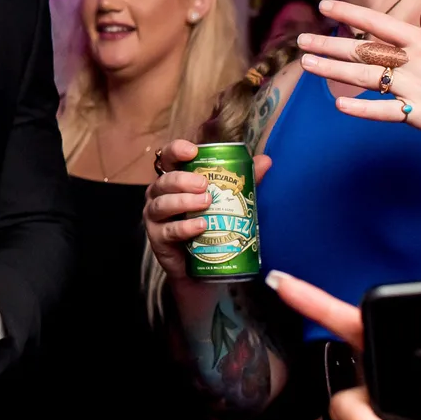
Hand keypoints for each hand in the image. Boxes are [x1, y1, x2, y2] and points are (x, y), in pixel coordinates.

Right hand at [143, 139, 272, 283]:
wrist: (200, 268)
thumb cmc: (210, 227)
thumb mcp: (228, 201)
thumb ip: (243, 181)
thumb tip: (265, 160)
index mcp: (174, 180)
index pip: (168, 158)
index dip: (176, 150)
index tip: (193, 151)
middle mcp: (159, 195)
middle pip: (164, 181)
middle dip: (183, 180)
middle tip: (204, 184)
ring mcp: (155, 217)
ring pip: (162, 204)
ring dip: (184, 201)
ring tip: (206, 202)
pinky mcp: (157, 239)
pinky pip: (168, 231)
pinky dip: (184, 227)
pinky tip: (200, 226)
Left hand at [296, 0, 420, 146]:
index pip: (377, 21)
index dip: (348, 12)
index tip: (323, 6)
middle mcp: (415, 61)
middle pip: (362, 49)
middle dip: (328, 44)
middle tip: (300, 42)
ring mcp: (415, 88)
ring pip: (364, 77)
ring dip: (332, 70)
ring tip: (307, 65)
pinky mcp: (420, 116)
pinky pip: (384, 111)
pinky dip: (360, 108)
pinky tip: (338, 104)